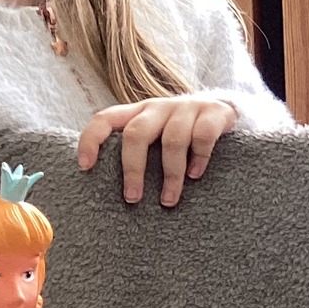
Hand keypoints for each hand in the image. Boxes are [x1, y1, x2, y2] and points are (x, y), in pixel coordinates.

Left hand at [78, 96, 239, 207]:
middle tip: (132, 198)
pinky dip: (199, 159)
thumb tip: (105, 185)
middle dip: (133, 168)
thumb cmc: (180, 130)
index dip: (91, 140)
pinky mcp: (213, 113)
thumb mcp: (154, 132)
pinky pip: (203, 136)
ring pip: (173, 139)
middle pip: (137, 133)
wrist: (223, 108)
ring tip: (168, 200)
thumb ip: (136, 147)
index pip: (105, 118)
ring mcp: (186, 108)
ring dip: (170, 174)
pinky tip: (195, 175)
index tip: (85, 167)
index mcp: (137, 112)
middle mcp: (158, 107)